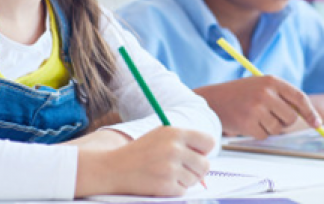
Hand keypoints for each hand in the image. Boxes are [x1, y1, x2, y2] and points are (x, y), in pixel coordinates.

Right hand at [75, 126, 213, 197]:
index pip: (209, 142)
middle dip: (197, 170)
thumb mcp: (161, 136)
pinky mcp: (165, 185)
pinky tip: (160, 182)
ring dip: (184, 181)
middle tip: (182, 170)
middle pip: (205, 165)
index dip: (204, 151)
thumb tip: (207, 159)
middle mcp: (174, 149)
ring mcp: (170, 168)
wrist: (113, 168)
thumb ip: (184, 143)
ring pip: (195, 180)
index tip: (195, 155)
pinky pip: (183, 191)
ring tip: (166, 174)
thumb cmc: (140, 152)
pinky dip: (174, 190)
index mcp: (176, 132)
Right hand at [196, 76, 320, 138]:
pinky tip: (248, 123)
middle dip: (286, 122)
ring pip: (278, 128)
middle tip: (273, 118)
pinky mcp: (248, 123)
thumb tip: (307, 116)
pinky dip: (259, 133)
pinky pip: (265, 136)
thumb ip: (282, 97)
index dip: (310, 112)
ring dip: (270, 127)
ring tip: (256, 117)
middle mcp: (265, 93)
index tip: (317, 123)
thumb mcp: (261, 86)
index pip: (299, 97)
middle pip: (291, 117)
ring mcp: (256, 108)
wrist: (213, 99)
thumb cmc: (241, 93)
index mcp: (271, 80)